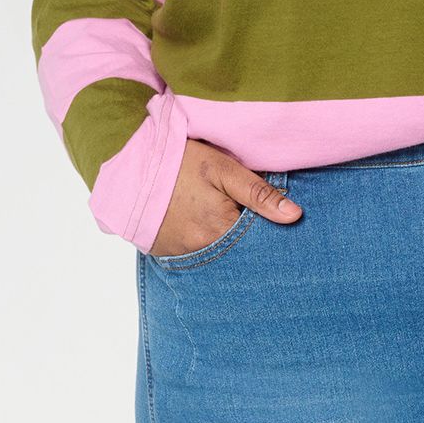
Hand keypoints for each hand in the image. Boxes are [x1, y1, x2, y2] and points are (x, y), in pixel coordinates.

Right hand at [150, 140, 301, 256]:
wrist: (128, 168)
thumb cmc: (178, 162)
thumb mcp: (221, 169)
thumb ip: (258, 192)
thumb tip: (295, 216)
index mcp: (222, 230)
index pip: (261, 241)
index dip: (271, 232)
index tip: (275, 225)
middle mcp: (205, 251)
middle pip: (242, 254)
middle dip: (252, 244)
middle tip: (250, 225)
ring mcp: (186, 258)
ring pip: (222, 259)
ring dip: (230, 248)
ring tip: (224, 225)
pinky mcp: (171, 258)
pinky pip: (199, 260)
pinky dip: (208, 250)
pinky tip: (206, 233)